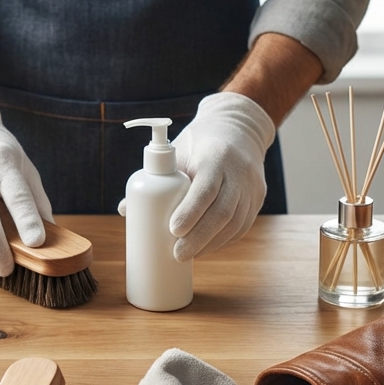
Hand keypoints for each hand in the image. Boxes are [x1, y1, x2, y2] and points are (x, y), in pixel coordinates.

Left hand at [169, 92, 274, 261]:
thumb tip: (125, 209)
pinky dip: (222, 241)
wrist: (240, 129)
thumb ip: (157, 178)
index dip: (191, 212)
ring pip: (235, 223)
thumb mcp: (179, 151)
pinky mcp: (257, 198)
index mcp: (216, 156)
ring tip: (189, 255)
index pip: (206, 188)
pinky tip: (206, 248)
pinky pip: (241, 226)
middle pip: (223, 212)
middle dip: (199, 238)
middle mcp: (239, 172)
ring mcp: (252, 187)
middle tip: (177, 254)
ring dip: (211, 244)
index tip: (173, 230)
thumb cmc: (199, 142)